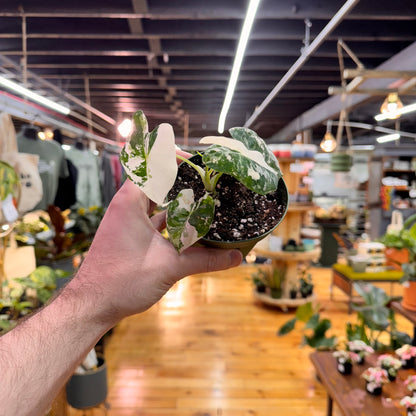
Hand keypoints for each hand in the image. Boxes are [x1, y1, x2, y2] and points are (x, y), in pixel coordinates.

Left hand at [74, 165, 241, 322]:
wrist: (93, 305)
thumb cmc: (122, 280)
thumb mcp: (169, 266)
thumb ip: (205, 260)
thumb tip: (236, 256)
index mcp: (130, 203)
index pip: (151, 167)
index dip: (172, 159)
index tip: (195, 158)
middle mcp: (126, 208)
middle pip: (155, 184)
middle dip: (179, 181)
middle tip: (205, 179)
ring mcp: (127, 223)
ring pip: (155, 205)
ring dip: (175, 203)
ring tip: (202, 199)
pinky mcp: (130, 237)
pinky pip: (153, 221)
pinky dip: (170, 221)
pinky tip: (188, 227)